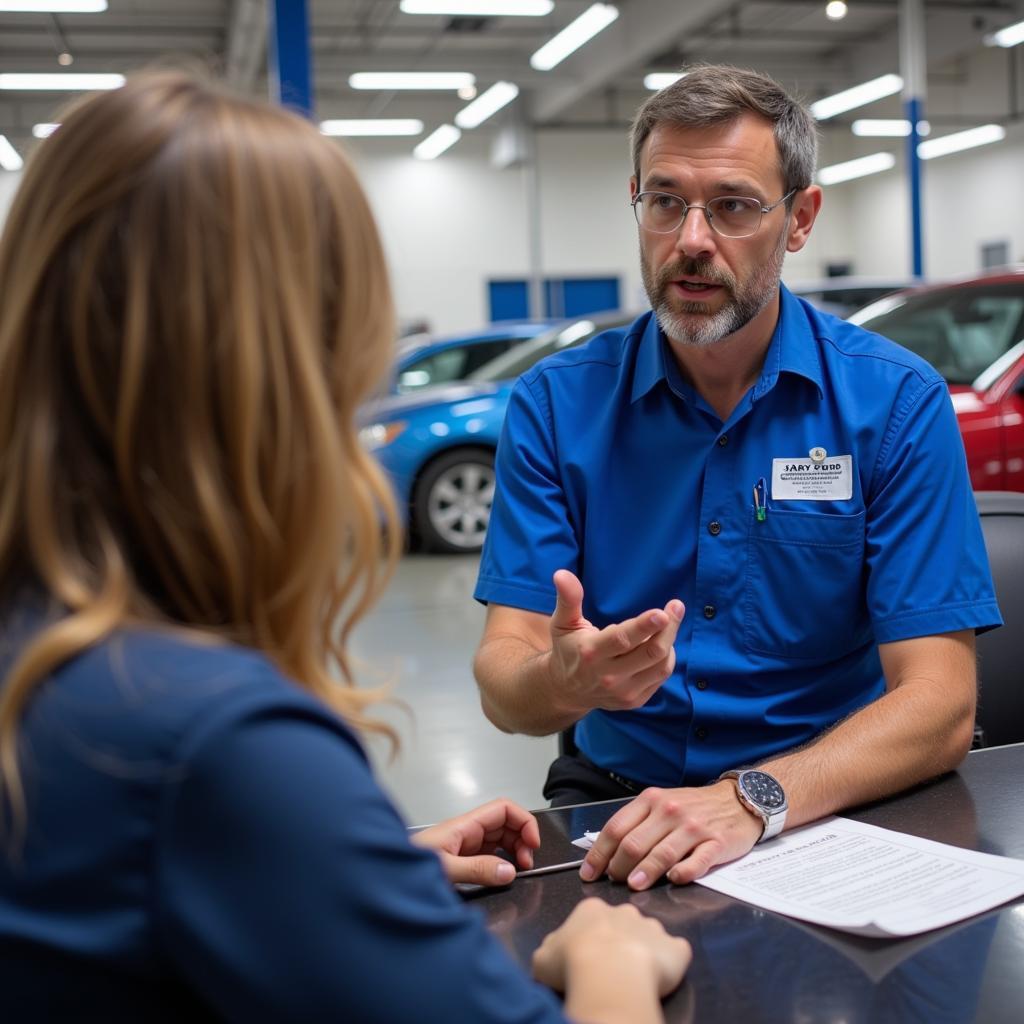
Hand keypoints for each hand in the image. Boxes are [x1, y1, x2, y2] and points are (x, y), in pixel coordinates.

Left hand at [411, 798, 539, 886]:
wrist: (384, 877)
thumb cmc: (406, 868)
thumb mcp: (444, 870)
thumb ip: (477, 869)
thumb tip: (509, 872)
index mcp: (464, 826)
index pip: (503, 809)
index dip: (523, 821)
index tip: (533, 844)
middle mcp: (466, 832)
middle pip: (505, 823)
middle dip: (522, 839)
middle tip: (526, 864)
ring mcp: (464, 845)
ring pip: (499, 839)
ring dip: (514, 850)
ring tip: (518, 870)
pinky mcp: (460, 859)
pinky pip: (489, 854)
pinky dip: (502, 861)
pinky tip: (502, 874)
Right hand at [532, 897, 690, 998]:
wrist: (609, 974)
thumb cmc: (571, 963)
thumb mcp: (542, 957)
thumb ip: (552, 947)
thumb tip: (555, 950)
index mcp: (592, 909)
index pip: (593, 917)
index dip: (590, 938)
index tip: (587, 956)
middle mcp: (625, 910)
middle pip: (624, 923)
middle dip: (620, 941)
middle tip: (610, 966)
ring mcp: (653, 926)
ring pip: (650, 937)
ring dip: (645, 952)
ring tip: (634, 976)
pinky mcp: (676, 947)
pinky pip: (676, 953)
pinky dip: (671, 963)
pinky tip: (661, 976)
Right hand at [548, 569, 683, 715]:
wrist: (565, 690)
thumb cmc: (567, 648)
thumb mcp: (562, 622)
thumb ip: (568, 598)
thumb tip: (562, 574)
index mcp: (590, 653)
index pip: (622, 640)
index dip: (644, 626)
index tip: (663, 612)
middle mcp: (608, 676)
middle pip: (650, 652)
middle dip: (668, 628)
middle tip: (676, 607)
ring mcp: (623, 692)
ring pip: (660, 665)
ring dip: (669, 641)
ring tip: (667, 624)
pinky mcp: (634, 700)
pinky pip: (661, 676)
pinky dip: (666, 657)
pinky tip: (660, 643)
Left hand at [579, 781, 762, 889]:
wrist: (737, 800)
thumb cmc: (692, 807)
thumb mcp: (661, 804)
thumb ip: (637, 824)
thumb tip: (606, 854)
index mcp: (651, 800)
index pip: (616, 828)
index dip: (599, 853)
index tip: (589, 873)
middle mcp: (669, 811)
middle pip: (634, 843)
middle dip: (618, 867)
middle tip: (614, 882)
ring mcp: (693, 827)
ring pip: (662, 853)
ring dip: (644, 872)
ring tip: (634, 886)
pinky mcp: (716, 843)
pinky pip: (697, 861)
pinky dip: (683, 872)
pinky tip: (674, 879)